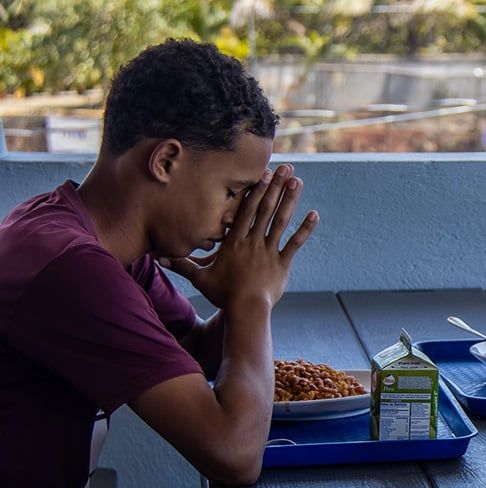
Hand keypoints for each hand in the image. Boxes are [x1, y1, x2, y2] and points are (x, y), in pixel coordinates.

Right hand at [163, 164, 318, 311]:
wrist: (245, 310)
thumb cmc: (223, 295)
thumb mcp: (200, 278)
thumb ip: (182, 264)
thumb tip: (158, 257)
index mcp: (235, 242)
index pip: (245, 211)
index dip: (255, 191)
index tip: (263, 174)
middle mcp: (253, 242)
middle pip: (265, 209)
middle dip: (275, 187)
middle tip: (286, 168)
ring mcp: (269, 251)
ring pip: (280, 221)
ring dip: (290, 200)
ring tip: (298, 181)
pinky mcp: (282, 263)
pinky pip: (295, 243)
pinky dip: (305, 229)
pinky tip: (314, 214)